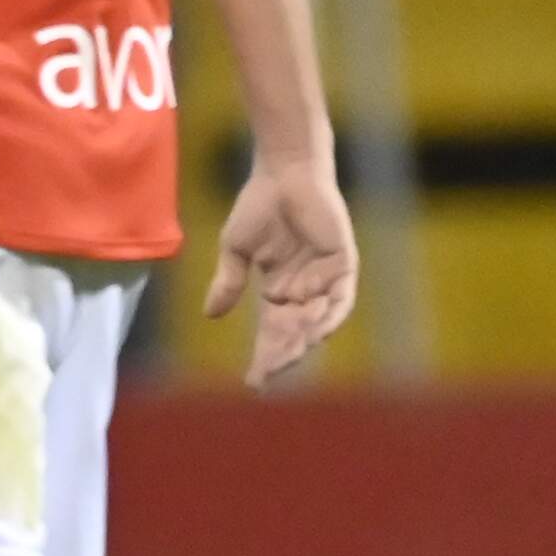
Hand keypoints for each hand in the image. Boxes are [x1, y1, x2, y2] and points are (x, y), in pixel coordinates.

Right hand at [203, 155, 360, 387]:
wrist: (283, 173)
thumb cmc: (258, 205)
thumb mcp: (236, 250)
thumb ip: (229, 282)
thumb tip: (211, 316)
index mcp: (280, 289)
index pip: (273, 331)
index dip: (265, 355)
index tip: (253, 382)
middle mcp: (305, 288)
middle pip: (296, 332)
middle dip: (283, 354)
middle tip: (268, 372)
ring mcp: (325, 277)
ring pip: (318, 320)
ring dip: (304, 339)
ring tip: (287, 354)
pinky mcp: (343, 262)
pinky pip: (340, 297)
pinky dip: (328, 313)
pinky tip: (313, 328)